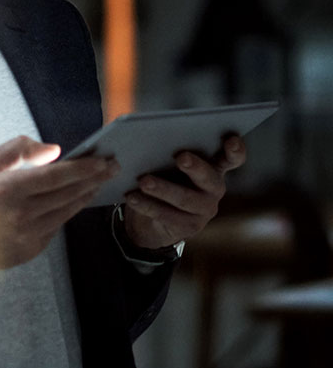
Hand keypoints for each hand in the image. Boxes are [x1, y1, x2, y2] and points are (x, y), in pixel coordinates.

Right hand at [0, 135, 118, 281]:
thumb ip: (18, 150)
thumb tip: (53, 151)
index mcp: (9, 189)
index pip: (57, 176)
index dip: (84, 168)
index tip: (102, 160)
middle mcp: (22, 214)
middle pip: (69, 193)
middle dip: (95, 179)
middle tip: (113, 167)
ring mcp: (28, 235)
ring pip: (68, 211)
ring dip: (86, 195)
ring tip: (100, 182)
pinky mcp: (32, 249)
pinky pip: (57, 226)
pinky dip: (68, 211)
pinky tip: (77, 199)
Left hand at [123, 135, 245, 250]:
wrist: (151, 219)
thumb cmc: (163, 178)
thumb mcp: (166, 163)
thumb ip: (167, 151)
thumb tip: (148, 140)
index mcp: (214, 166)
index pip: (232, 158)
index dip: (235, 150)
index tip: (232, 140)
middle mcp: (214, 188)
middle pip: (209, 177)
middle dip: (195, 167)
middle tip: (180, 157)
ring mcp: (204, 210)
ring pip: (184, 199)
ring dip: (163, 189)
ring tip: (143, 181)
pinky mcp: (188, 227)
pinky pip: (167, 215)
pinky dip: (147, 205)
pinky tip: (132, 197)